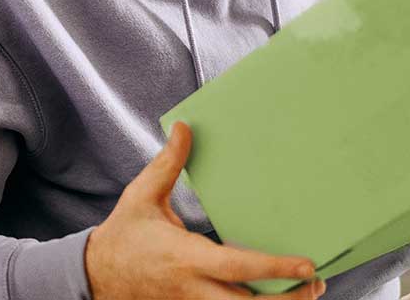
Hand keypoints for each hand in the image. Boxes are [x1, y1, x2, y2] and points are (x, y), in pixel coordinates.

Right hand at [84, 122, 324, 299]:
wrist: (93, 276)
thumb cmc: (123, 235)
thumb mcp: (141, 194)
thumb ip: (167, 163)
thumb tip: (184, 128)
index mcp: (186, 256)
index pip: (238, 268)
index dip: (274, 268)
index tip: (305, 264)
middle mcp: (193, 287)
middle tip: (315, 284)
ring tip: (306, 293)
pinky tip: (275, 297)